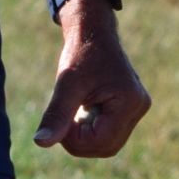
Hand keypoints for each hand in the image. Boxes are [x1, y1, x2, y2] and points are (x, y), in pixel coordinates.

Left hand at [34, 10, 149, 156]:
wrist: (93, 32)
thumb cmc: (81, 53)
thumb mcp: (66, 84)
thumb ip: (56, 115)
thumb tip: (40, 143)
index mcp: (129, 101)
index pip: (101, 141)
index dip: (75, 140)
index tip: (59, 122)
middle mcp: (139, 107)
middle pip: (106, 147)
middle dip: (80, 141)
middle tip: (63, 119)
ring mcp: (137, 109)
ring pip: (108, 143)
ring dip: (85, 135)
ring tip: (74, 110)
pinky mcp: (130, 109)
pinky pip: (109, 133)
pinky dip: (90, 129)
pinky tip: (82, 109)